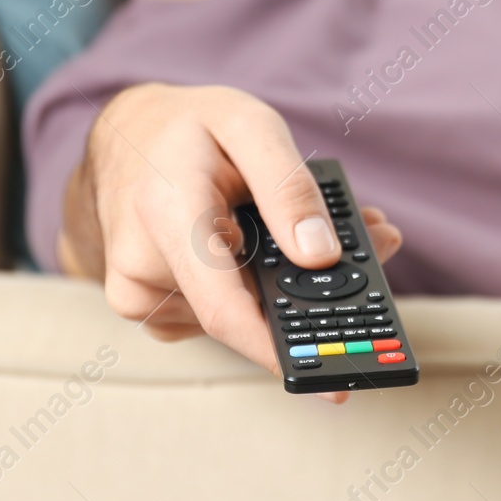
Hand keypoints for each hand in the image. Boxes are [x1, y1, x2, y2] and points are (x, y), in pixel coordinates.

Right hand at [59, 83, 403, 403]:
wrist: (124, 137)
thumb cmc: (187, 127)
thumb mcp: (249, 125)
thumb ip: (288, 187)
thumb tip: (321, 255)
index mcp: (166, 218)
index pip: (223, 310)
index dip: (277, 349)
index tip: (327, 375)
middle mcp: (143, 268)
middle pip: (246, 314)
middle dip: (314, 291)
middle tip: (375, 242)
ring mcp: (143, 296)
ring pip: (238, 313)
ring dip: (287, 283)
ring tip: (318, 231)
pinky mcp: (154, 308)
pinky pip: (220, 310)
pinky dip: (257, 286)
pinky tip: (273, 248)